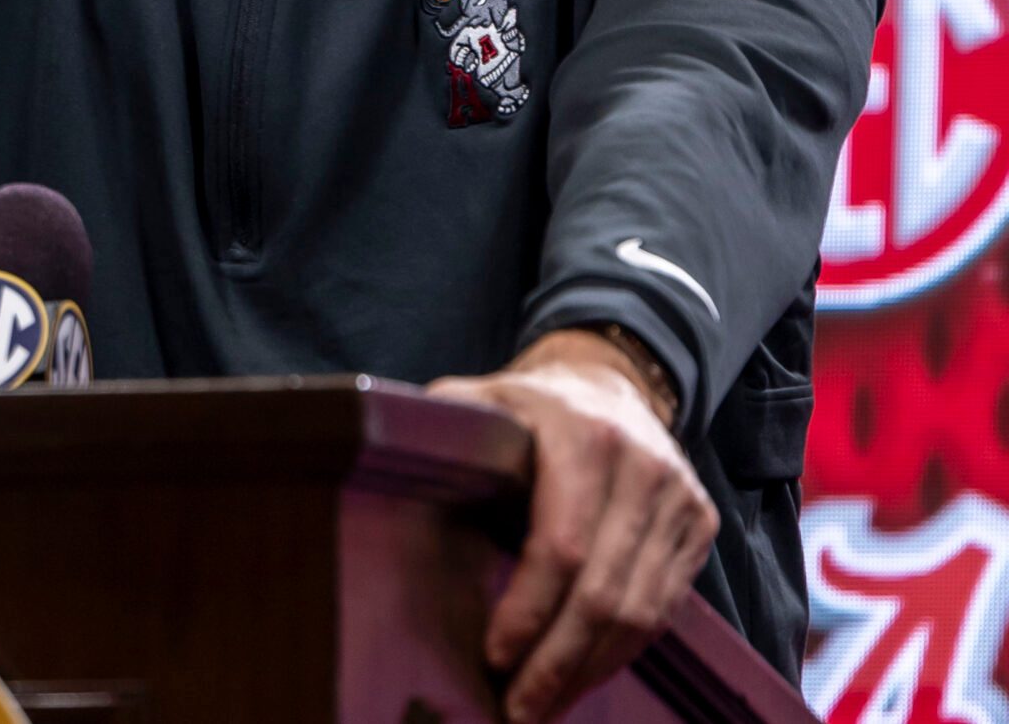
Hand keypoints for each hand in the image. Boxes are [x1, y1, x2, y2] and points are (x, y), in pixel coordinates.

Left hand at [425, 331, 718, 723]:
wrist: (611, 382)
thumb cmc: (526, 405)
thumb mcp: (476, 399)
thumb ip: (436, 426)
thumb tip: (376, 456)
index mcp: (583, 437)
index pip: (561, 544)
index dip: (529, 609)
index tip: (494, 657)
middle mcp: (643, 469)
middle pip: (605, 593)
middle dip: (558, 662)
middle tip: (518, 710)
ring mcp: (679, 500)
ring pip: (640, 612)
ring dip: (590, 670)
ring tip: (544, 706)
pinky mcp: (698, 527)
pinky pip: (663, 608)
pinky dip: (621, 652)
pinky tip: (581, 675)